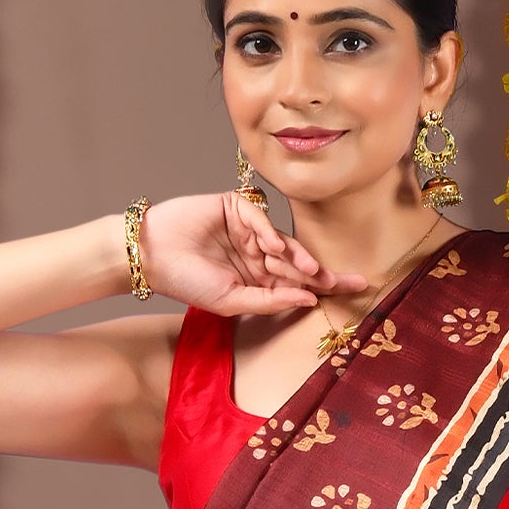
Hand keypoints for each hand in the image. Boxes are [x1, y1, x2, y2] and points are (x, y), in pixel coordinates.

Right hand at [137, 194, 368, 318]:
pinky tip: (273, 248)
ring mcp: (247, 230)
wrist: (152, 256)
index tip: (357, 289)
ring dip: (298, 257)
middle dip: (321, 274)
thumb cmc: (187, 282)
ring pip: (282, 242)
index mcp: (256, 280)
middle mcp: (256, 255)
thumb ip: (270, 301)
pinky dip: (268, 232)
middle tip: (349, 281)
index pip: (296, 284)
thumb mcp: (232, 301)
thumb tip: (308, 300)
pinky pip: (259, 218)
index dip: (324, 286)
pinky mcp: (234, 207)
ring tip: (311, 271)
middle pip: (297, 263)